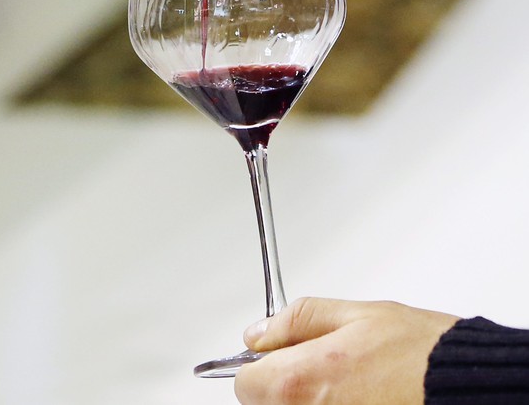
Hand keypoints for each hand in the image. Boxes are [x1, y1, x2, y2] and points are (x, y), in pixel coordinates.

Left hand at [235, 297, 458, 404]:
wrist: (464, 389)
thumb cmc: (420, 353)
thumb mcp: (356, 314)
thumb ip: (299, 321)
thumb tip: (260, 332)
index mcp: (299, 381)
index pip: (246, 384)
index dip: (261, 364)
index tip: (280, 355)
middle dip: (288, 382)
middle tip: (327, 365)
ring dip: (313, 397)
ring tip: (353, 382)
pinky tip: (365, 396)